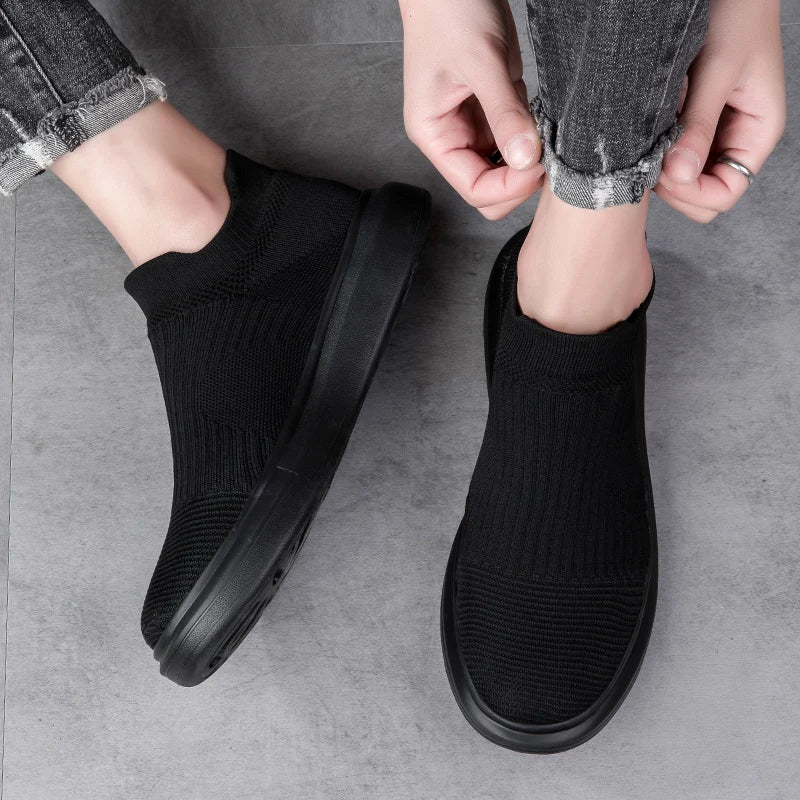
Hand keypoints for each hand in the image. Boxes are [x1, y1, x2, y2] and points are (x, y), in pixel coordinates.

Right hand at [399, 0, 543, 218]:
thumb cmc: (450, 9)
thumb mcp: (481, 61)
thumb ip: (504, 113)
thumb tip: (526, 160)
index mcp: (435, 135)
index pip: (473, 188)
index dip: (507, 187)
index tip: (538, 165)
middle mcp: (452, 136)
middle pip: (489, 187)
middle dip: (518, 181)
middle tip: (546, 155)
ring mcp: (474, 124)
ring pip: (506, 168)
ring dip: (528, 160)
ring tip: (546, 135)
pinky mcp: (494, 108)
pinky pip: (517, 139)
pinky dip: (533, 137)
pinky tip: (541, 119)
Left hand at [655, 0, 785, 221]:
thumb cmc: (734, 11)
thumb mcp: (716, 69)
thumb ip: (699, 125)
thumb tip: (680, 175)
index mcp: (756, 132)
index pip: (725, 194)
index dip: (692, 193)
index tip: (665, 170)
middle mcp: (735, 139)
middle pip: (702, 196)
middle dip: (674, 186)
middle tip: (651, 155)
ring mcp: (712, 134)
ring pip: (683, 179)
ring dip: (661, 168)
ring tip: (651, 133)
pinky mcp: (691, 122)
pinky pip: (671, 154)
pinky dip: (657, 150)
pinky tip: (649, 126)